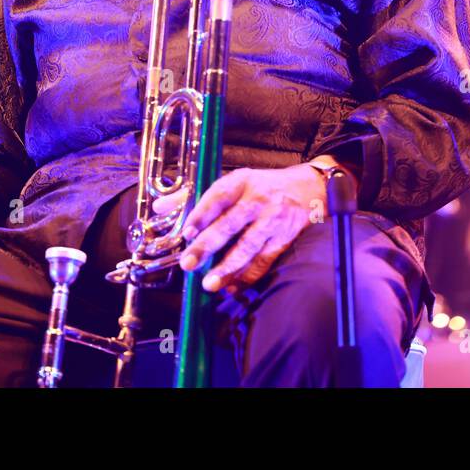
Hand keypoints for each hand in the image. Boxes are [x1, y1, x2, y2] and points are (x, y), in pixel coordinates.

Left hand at [156, 165, 326, 294]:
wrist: (309, 188)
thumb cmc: (263, 187)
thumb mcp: (233, 182)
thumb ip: (195, 196)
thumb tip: (160, 207)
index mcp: (242, 182)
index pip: (218, 196)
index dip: (201, 214)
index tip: (186, 231)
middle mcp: (258, 199)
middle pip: (231, 223)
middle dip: (208, 245)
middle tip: (189, 263)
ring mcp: (273, 220)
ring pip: (248, 246)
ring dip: (228, 267)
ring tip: (209, 284)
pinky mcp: (284, 238)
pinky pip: (264, 261)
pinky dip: (248, 276)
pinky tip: (232, 287)